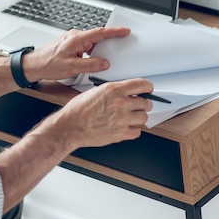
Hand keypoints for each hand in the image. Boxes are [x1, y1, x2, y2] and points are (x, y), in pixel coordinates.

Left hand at [21, 27, 130, 81]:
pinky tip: (91, 60)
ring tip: (103, 58)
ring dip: (98, 49)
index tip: (125, 31)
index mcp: (77, 39)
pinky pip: (85, 45)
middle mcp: (75, 36)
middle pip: (97, 36)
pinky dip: (91, 51)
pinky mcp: (70, 44)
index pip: (100, 33)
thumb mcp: (72, 68)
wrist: (34, 65)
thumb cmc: (48, 64)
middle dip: (109, 41)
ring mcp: (72, 39)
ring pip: (91, 42)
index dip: (115, 32)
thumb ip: (91, 65)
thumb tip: (104, 63)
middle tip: (119, 45)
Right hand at [31, 78, 153, 150]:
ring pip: (143, 118)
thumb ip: (113, 91)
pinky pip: (137, 132)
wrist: (70, 127)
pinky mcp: (121, 134)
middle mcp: (121, 103)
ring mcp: (122, 119)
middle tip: (137, 106)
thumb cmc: (78, 110)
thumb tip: (124, 92)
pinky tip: (125, 127)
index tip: (148, 90)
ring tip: (129, 117)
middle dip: (143, 104)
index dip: (148, 87)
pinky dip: (133, 130)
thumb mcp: (95, 91)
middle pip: (146, 103)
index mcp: (114, 90)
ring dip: (138, 117)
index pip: (142, 85)